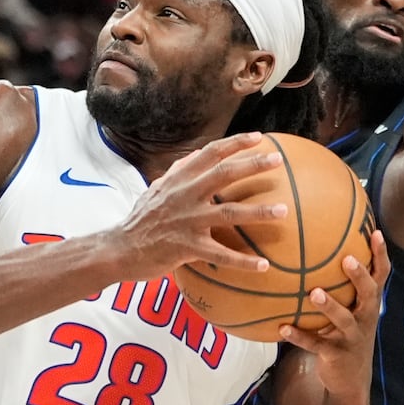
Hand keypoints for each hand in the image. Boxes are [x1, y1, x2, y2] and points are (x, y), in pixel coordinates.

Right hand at [112, 133, 286, 281]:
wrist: (119, 249)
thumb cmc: (141, 220)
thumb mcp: (156, 190)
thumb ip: (177, 174)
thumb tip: (193, 156)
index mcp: (178, 179)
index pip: (210, 153)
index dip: (235, 143)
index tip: (260, 138)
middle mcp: (185, 195)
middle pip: (224, 174)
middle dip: (253, 165)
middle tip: (278, 161)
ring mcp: (187, 221)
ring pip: (229, 213)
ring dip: (258, 212)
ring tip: (284, 211)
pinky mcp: (187, 247)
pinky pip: (221, 255)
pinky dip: (243, 262)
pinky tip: (264, 266)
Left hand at [277, 235, 388, 395]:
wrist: (350, 380)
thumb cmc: (345, 335)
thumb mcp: (351, 312)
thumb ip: (343, 288)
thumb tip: (318, 250)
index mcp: (369, 305)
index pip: (381, 276)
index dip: (380, 255)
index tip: (375, 232)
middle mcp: (365, 319)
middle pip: (368, 294)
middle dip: (359, 277)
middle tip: (347, 259)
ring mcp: (351, 338)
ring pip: (343, 320)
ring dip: (329, 306)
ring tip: (313, 293)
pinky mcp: (335, 355)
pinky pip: (315, 344)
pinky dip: (299, 336)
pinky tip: (282, 328)